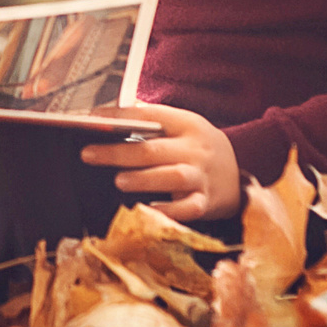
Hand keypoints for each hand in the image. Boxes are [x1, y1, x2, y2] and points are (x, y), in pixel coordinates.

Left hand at [80, 104, 241, 221]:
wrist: (238, 178)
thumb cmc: (198, 149)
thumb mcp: (184, 127)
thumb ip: (154, 120)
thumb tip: (109, 114)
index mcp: (187, 124)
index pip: (149, 115)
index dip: (119, 116)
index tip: (92, 118)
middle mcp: (195, 149)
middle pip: (154, 149)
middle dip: (118, 152)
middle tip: (89, 154)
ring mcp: (201, 177)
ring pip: (172, 177)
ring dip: (144, 179)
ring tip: (119, 181)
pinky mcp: (206, 203)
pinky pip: (187, 209)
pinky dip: (169, 212)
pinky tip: (149, 210)